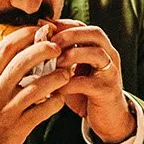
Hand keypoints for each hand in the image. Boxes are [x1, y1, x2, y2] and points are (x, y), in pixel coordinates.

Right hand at [0, 25, 73, 143]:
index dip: (25, 34)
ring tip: (66, 73)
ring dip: (56, 77)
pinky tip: (60, 97)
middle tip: (58, 47)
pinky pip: (43, 111)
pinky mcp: (19, 126)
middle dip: (43, 50)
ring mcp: (8, 109)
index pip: (6, 48)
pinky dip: (55, 102)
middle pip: (22, 62)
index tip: (40, 29)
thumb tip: (21, 44)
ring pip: (36, 87)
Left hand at [53, 23, 135, 142]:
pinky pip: (89, 83)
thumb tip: (33, 48)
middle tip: (51, 42)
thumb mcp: (72, 71)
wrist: (107, 119)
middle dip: (70, 35)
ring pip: (97, 53)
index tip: (44, 29)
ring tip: (55, 63)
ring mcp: (110, 72)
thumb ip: (58, 59)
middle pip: (94, 34)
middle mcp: (109, 55)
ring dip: (73, 55)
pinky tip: (56, 88)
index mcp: (99, 47)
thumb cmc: (85, 93)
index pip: (83, 26)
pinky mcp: (107, 91)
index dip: (64, 25)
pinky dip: (70, 84)